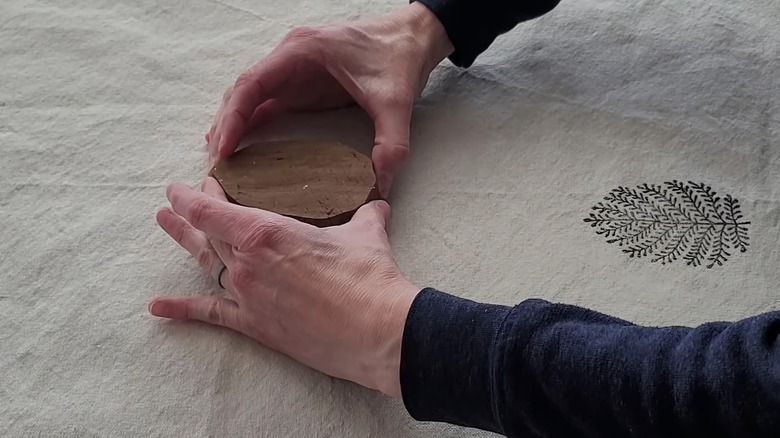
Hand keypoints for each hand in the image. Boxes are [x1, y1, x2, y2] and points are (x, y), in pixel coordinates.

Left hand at [150, 178, 419, 396]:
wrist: (377, 331)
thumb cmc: (369, 277)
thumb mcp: (366, 234)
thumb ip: (365, 215)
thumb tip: (376, 206)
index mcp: (266, 232)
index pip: (213, 209)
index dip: (190, 195)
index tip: (179, 186)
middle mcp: (247, 263)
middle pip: (207, 233)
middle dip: (190, 215)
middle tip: (174, 203)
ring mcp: (247, 296)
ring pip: (206, 264)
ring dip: (184, 242)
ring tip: (164, 224)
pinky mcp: (256, 325)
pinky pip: (211, 314)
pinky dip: (183, 309)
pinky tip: (157, 307)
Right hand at [205, 3, 453, 195]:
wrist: (411, 38)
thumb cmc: (399, 58)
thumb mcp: (397, 101)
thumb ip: (391, 141)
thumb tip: (382, 182)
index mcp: (303, 50)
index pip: (252, 82)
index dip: (232, 116)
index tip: (222, 148)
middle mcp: (290, 56)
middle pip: (242, 90)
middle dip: (225, 124)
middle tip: (217, 163)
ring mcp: (293, 69)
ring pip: (250, 95)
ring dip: (233, 123)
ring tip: (220, 158)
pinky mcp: (301, 83)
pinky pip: (267, 101)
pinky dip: (250, 122)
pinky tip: (239, 144)